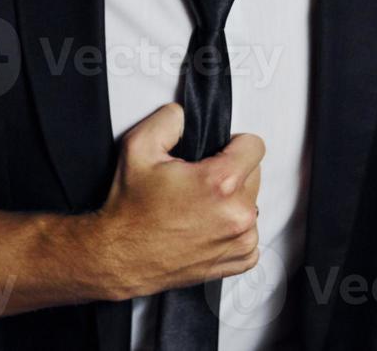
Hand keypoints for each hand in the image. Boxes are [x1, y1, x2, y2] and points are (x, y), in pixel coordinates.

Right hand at [85, 103, 262, 300]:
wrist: (121, 257)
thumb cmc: (130, 209)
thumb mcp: (138, 146)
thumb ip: (169, 118)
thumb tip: (187, 116)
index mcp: (220, 183)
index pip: (255, 146)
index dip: (232, 144)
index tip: (214, 154)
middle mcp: (238, 214)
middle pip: (254, 173)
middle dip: (231, 172)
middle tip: (197, 182)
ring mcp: (241, 240)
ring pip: (252, 202)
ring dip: (232, 201)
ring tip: (198, 206)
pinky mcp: (239, 260)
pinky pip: (251, 232)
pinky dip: (233, 228)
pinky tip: (206, 226)